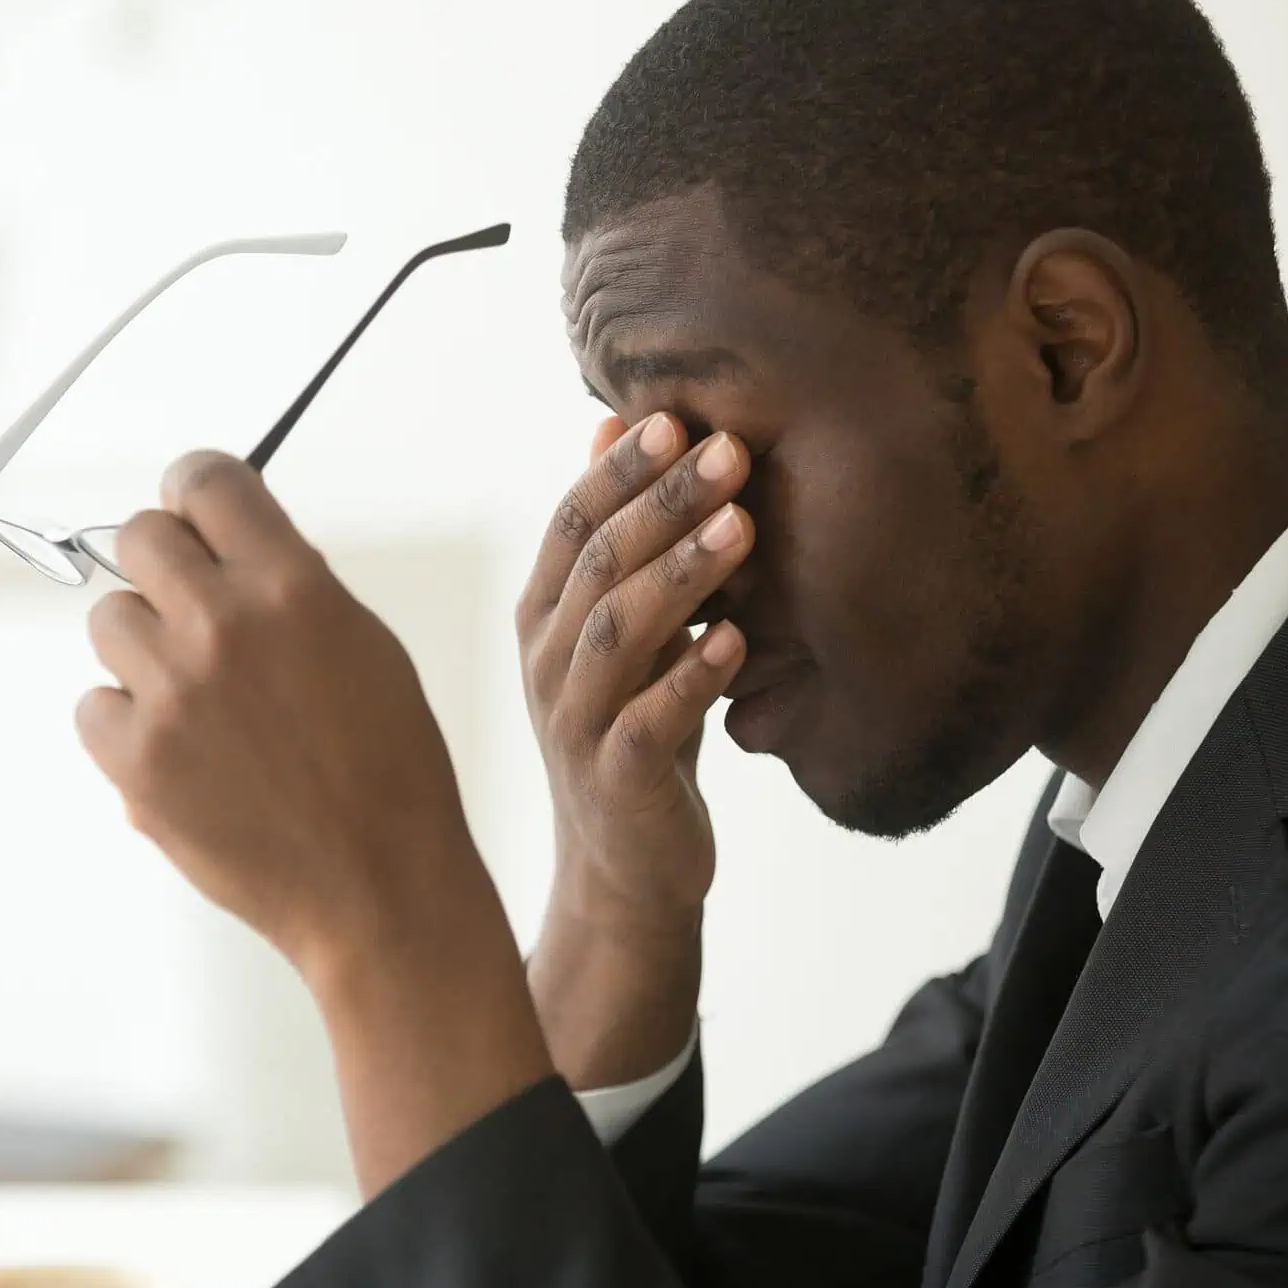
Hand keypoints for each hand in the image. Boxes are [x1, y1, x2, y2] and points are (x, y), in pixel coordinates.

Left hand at [75, 451, 484, 979]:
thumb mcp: (367, 648)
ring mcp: (171, 694)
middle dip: (164, 565)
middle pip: (139, 537)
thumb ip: (292, 588)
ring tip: (198, 699)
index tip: (192, 510)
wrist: (377, 890)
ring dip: (143, 648)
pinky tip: (181, 753)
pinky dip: (126, 724)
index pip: (206, 482)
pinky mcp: (135, 761)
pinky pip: (93, 705)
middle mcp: (224, 627)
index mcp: (292, 587)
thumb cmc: (389, 776)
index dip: (196, 491)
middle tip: (192, 608)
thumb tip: (232, 549)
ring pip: (109, 620)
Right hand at [517, 413, 752, 1084]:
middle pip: (597, 564)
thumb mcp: (628, 628)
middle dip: (663, 502)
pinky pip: (648, 721)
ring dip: (682, 575)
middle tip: (729, 452)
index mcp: (544, 615)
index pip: (571, 522)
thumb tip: (617, 424)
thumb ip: (620, 538)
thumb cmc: (636, 729)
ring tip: (742, 528)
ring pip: (619, 632)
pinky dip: (693, 678)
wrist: (628, 868)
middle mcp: (547, 661)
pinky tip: (738, 641)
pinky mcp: (615, 778)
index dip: (621, 470)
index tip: (679, 418)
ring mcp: (575, 721)